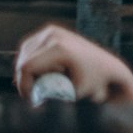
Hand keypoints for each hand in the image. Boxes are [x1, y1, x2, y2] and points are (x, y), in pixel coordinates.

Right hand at [15, 25, 132, 104]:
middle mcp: (53, 35)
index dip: (24, 85)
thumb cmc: (94, 84)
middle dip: (24, 78)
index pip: (27, 67)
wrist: (108, 67)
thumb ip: (53, 96)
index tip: (30, 100)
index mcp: (59, 49)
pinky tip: (38, 74)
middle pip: (23, 58)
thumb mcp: (74, 94)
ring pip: (24, 51)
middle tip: (31, 95)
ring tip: (35, 85)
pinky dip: (30, 60)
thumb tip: (33, 102)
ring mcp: (52, 30)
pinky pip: (31, 46)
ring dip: (26, 69)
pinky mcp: (51, 30)